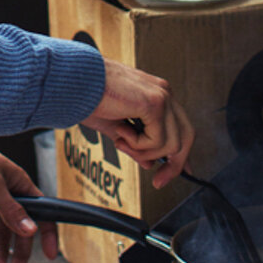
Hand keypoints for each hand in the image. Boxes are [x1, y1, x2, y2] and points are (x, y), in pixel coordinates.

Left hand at [0, 137, 57, 262]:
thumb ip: (11, 209)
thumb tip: (30, 229)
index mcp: (19, 185)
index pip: (40, 212)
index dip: (46, 234)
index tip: (49, 254)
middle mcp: (7, 194)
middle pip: (20, 227)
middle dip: (20, 248)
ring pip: (0, 231)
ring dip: (0, 249)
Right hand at [82, 58, 193, 187]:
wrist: (75, 83)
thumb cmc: (89, 98)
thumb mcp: (117, 127)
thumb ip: (137, 144)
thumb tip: (150, 163)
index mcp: (156, 95)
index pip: (181, 128)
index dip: (182, 154)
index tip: (175, 172)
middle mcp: (163, 93)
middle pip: (186, 136)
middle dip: (174, 164)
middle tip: (158, 179)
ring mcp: (161, 96)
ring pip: (172, 143)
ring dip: (144, 152)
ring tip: (121, 140)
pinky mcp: (154, 103)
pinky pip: (158, 140)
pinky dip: (138, 145)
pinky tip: (121, 131)